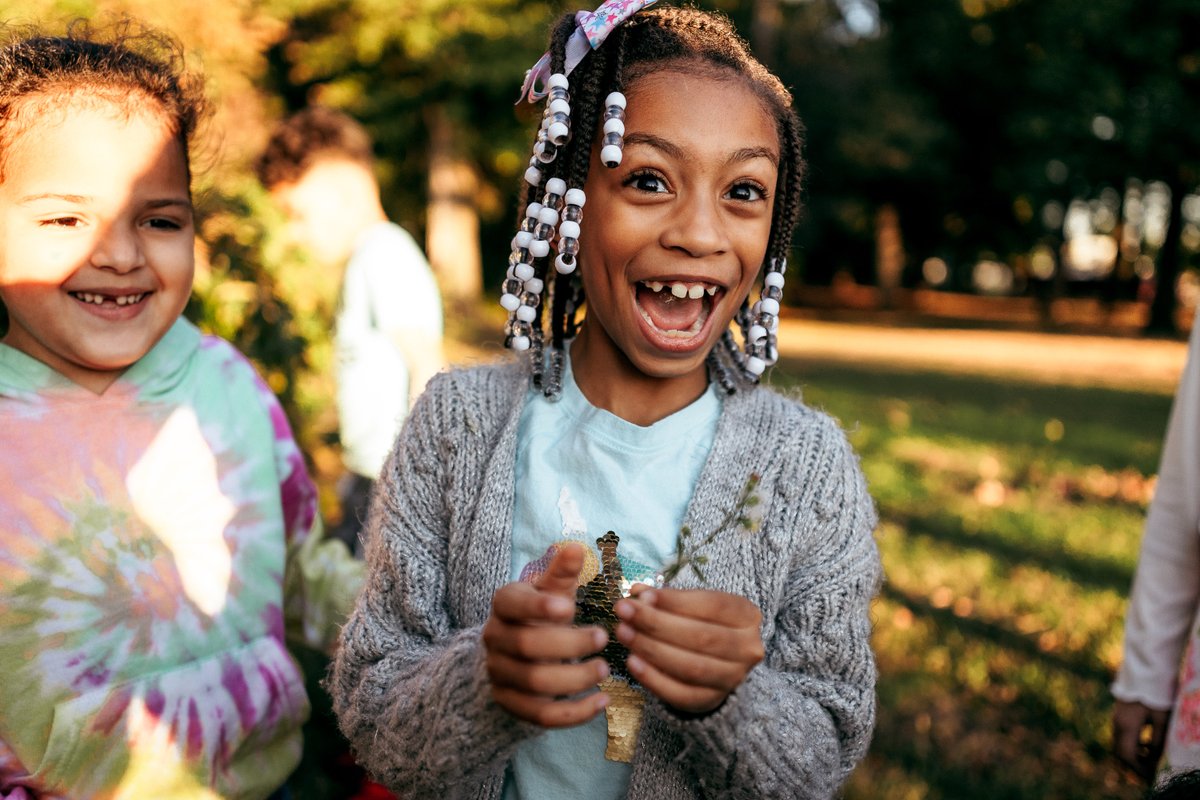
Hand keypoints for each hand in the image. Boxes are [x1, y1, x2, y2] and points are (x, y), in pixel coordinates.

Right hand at [483, 542, 610, 726]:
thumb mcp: (551, 590)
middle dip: (569, 644)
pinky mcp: (511, 703)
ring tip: (604, 670)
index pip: (513, 604)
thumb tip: (576, 546)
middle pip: (528, 646)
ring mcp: (500, 673)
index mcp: (504, 604)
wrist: (514, 650)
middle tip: (604, 638)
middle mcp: (495, 638)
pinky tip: (601, 702)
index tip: (570, 608)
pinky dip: (574, 713)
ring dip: (575, 679)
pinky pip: (541, 715)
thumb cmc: (542, 612)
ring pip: (536, 683)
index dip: (538, 607)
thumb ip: (562, 572)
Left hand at [614, 586, 763, 714]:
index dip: (675, 601)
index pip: (712, 605)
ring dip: (651, 649)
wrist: (718, 664)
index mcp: (747, 616)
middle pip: (700, 637)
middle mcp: (747, 648)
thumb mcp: (692, 606)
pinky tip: (632, 661)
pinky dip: (654, 678)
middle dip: (657, 623)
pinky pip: (680, 694)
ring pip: (691, 667)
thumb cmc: (702, 625)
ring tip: (623, 632)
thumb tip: (637, 592)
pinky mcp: (712, 701)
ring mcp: (733, 678)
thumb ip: (667, 599)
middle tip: (624, 612)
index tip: (641, 595)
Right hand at [1112, 699, 1169, 781]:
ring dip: (1133, 755)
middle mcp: (1117, 725)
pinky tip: (1145, 743)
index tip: (1151, 777)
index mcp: (1127, 727)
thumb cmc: (1155, 695)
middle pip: (1120, 753)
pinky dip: (1131, 745)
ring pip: (1119, 745)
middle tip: (1150, 772)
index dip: (1139, 769)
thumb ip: (1158, 741)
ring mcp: (1116, 719)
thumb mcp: (1161, 719)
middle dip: (1134, 765)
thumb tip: (1156, 759)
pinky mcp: (1119, 715)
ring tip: (1150, 758)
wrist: (1144, 672)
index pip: (1127, 756)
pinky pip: (1121, 737)